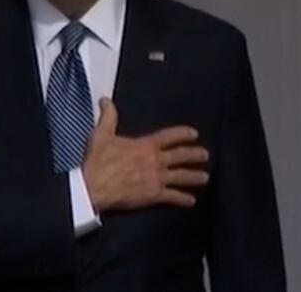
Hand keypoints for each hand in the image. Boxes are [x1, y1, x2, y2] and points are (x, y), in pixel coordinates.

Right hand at [82, 98, 208, 212]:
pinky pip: (173, 197)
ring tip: (205, 177)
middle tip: (205, 155)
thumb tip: (105, 100)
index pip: (169, 137)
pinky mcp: (154, 195)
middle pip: (181, 156)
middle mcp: (155, 161)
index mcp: (145, 145)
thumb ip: (108, 116)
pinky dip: (183, 199)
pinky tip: (191, 201)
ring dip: (194, 176)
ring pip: (182, 177)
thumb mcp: (101, 134)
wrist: (94, 186)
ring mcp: (157, 179)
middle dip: (195, 154)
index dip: (183, 134)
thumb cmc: (98, 161)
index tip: (194, 134)